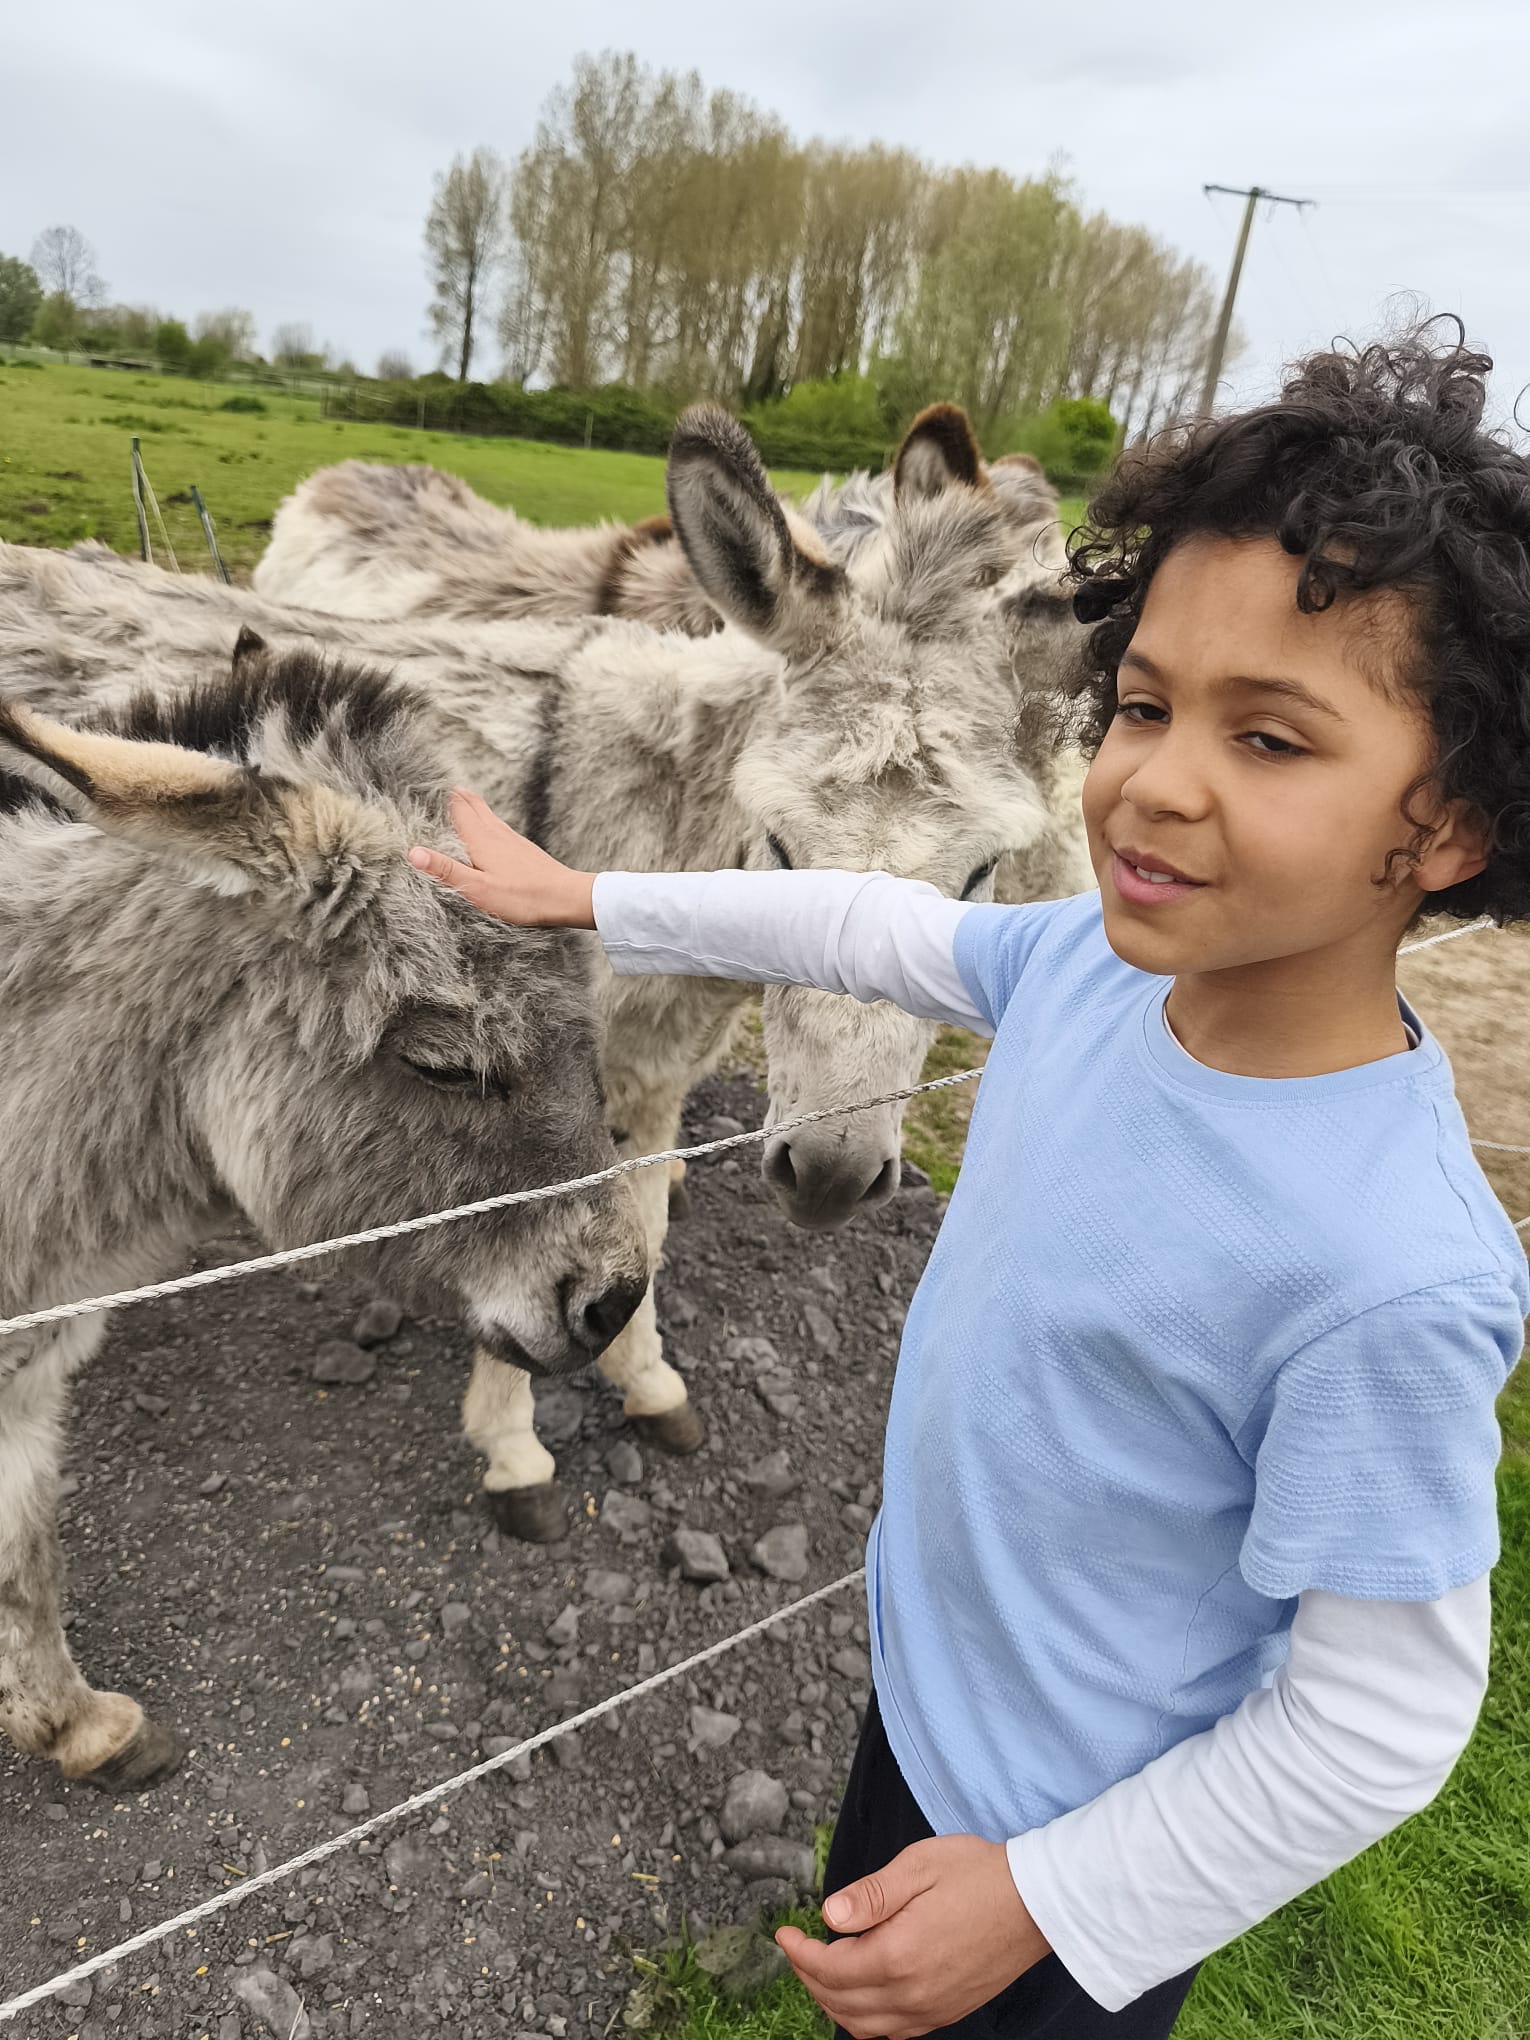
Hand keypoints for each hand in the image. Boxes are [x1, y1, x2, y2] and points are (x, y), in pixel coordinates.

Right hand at [408, 789, 596, 927]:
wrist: (565, 897)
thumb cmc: (522, 897)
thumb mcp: (477, 888)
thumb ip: (446, 870)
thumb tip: (413, 852)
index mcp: (481, 839)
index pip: (458, 808)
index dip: (443, 796)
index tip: (426, 784)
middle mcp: (496, 833)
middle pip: (474, 805)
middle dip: (457, 795)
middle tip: (442, 785)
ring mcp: (512, 839)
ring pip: (488, 814)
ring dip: (473, 804)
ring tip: (462, 798)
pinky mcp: (524, 849)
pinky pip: (500, 826)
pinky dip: (487, 819)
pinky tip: (491, 828)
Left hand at [777, 1835, 1048, 2038]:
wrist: (1037, 1903)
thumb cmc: (979, 1875)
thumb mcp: (920, 1865)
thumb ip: (871, 1893)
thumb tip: (829, 1915)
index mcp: (899, 1954)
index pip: (830, 1968)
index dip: (799, 1953)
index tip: (783, 1934)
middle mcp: (913, 1993)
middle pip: (840, 2003)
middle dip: (809, 1978)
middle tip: (798, 1950)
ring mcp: (932, 2009)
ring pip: (864, 2026)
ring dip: (833, 2003)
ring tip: (822, 1971)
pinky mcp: (947, 2012)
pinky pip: (893, 2032)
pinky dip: (865, 2019)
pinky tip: (862, 1992)